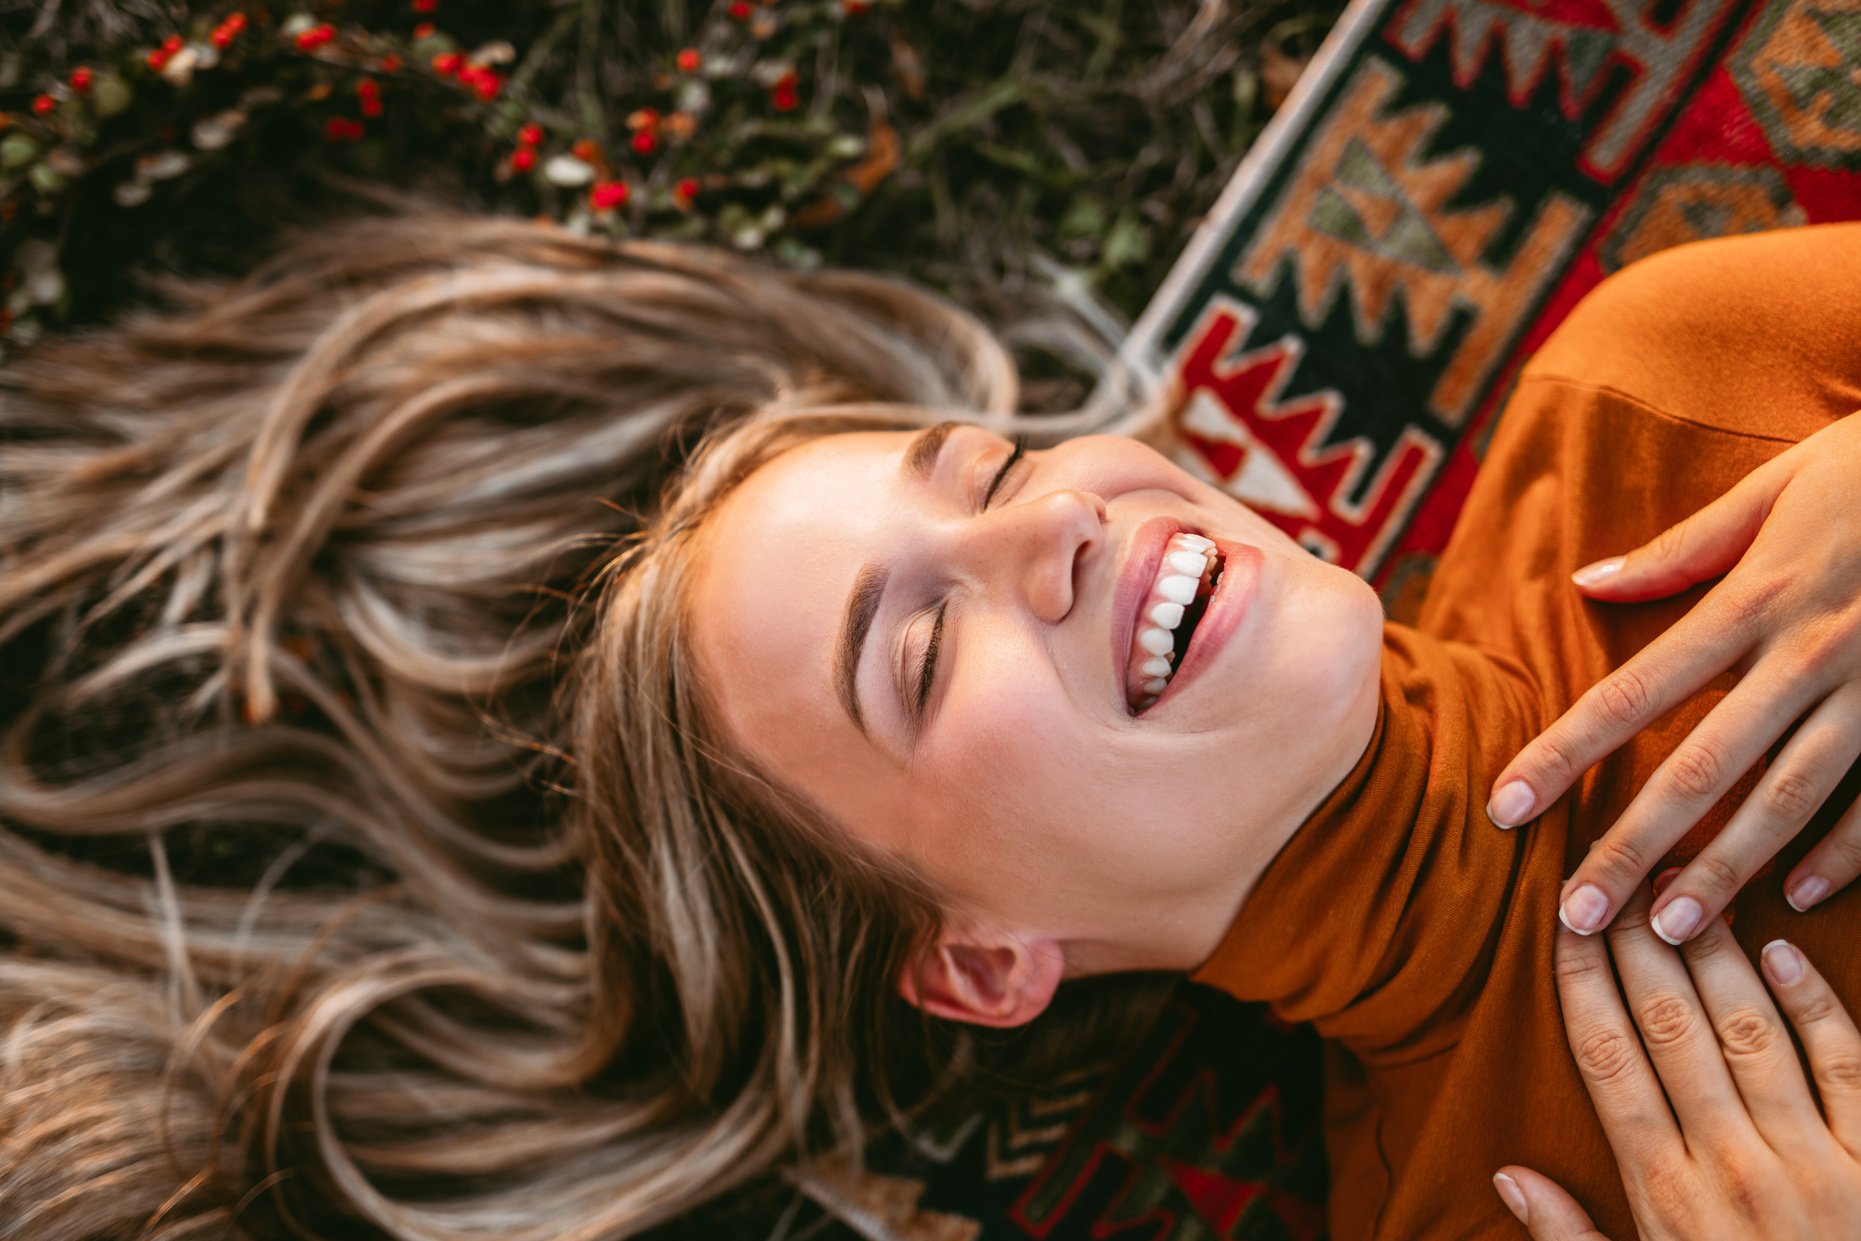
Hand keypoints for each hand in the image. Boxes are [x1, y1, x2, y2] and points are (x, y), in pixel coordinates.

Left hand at [1484, 409, 1860, 941]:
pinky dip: (1843, 853)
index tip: (1506, 806)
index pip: (1634, 691)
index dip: (1564, 754)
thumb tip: (1586, 583)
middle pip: (1701, 765)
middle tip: (1577, 914)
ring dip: (1726, 867)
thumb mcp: (1778, 487)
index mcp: (1755, 598)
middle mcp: (1807, 655)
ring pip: (1788, 796)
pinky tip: (1793, 900)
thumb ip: (1682, 548)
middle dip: (1633, 844)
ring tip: (1670, 930)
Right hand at [1493, 872, 1860, 1238]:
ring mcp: (1814, 1162)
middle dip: (1638, 942)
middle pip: (1670, 1027)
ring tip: (1685, 890)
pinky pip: (1847, 1064)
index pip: (1608, 1062)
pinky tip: (1782, 952)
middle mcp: (1733, 1168)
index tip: (1560, 922)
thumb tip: (1506, 1175)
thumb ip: (1570, 1238)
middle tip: (1618, 873)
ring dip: (1714, 953)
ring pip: (1750, 1031)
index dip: (1581, 983)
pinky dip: (1815, 1005)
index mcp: (1667, 1197)